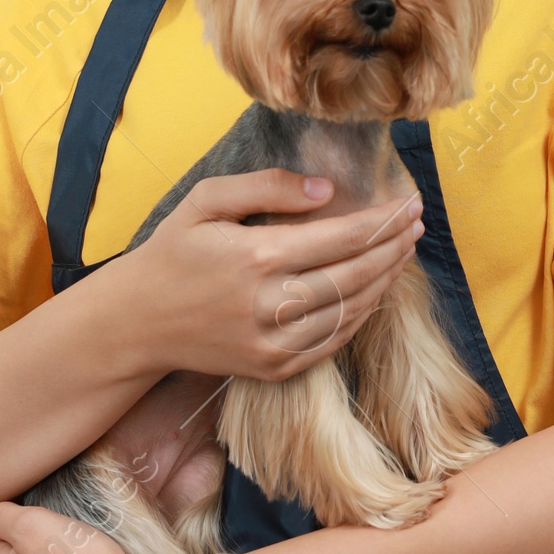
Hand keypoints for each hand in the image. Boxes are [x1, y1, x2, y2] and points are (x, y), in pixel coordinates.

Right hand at [105, 170, 423, 387]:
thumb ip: (267, 186)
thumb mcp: (207, 200)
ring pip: (350, 311)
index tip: (410, 205)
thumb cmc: (173, 252)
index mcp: (256, 255)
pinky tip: (374, 290)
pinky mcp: (273, 367)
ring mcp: (272, 342)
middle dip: (393, 249)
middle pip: (356, 275)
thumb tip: (326, 190)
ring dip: (384, 280)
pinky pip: (332, 341)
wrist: (136, 322)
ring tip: (403, 253)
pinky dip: (360, 314)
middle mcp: (269, 303)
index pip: (342, 237)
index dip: (384, 222)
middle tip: (416, 226)